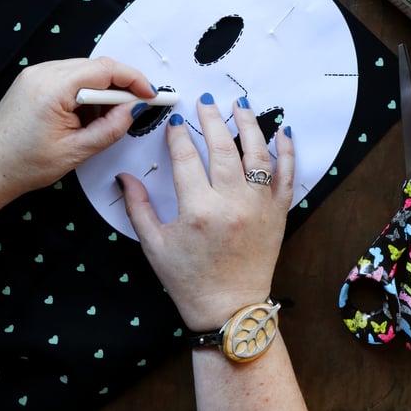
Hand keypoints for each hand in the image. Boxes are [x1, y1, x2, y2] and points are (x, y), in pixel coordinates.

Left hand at [0, 56, 155, 220]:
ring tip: (103, 121)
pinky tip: (85, 115)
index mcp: (52, 88)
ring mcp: (37, 74)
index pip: (105, 69)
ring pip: (86, 71)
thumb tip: (135, 109)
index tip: (150, 94)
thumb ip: (111, 128)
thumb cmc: (22, 164)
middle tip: (136, 108)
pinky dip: (86, 92)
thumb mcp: (76, 151)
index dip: (134, 80)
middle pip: (97, 67)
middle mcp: (43, 73)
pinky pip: (71, 76)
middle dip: (121, 87)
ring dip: (103, 91)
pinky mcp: (35, 79)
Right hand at [118, 94, 294, 331]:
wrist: (230, 309)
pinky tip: (282, 130)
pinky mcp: (278, 212)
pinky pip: (287, 175)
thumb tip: (124, 176)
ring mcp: (259, 206)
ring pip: (256, 154)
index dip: (179, 135)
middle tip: (205, 101)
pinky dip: (287, 151)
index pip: (186, 158)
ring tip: (241, 103)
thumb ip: (138, 207)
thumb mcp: (154, 245)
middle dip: (211, 119)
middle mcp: (231, 203)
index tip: (176, 121)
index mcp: (198, 211)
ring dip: (248, 124)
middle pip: (221, 148)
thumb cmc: (188, 279)